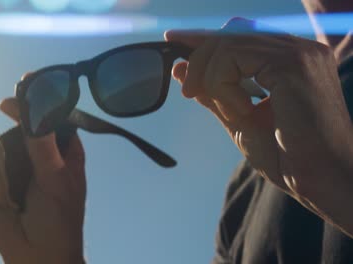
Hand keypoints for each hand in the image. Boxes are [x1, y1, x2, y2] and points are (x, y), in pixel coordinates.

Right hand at [0, 75, 85, 263]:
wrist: (37, 255)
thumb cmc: (59, 217)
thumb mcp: (55, 175)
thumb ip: (42, 140)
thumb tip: (32, 103)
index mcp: (61, 147)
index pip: (48, 114)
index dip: (36, 97)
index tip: (24, 82)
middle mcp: (35, 152)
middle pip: (16, 127)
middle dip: (16, 149)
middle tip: (26, 168)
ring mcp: (12, 166)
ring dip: (6, 177)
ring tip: (19, 199)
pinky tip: (6, 203)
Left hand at [166, 18, 352, 235]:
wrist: (318, 179)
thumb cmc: (287, 155)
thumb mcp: (238, 117)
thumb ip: (212, 91)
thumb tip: (181, 69)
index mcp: (289, 60)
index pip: (239, 34)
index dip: (203, 36)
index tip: (174, 39)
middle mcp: (297, 49)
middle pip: (230, 33)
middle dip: (199, 60)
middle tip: (188, 91)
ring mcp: (298, 53)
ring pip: (227, 44)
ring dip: (212, 78)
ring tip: (230, 111)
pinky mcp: (293, 64)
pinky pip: (233, 58)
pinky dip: (224, 85)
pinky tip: (242, 111)